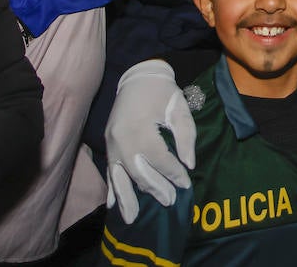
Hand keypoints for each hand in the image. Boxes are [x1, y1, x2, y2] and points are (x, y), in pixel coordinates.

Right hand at [105, 60, 196, 223]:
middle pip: (139, 172)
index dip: (174, 173)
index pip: (159, 159)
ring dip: (128, 198)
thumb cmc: (162, 92)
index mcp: (140, 128)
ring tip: (134, 219)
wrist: (137, 77)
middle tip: (170, 201)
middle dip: (156, 188)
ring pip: (120, 177)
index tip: (186, 183)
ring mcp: (111, 144)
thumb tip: (189, 164)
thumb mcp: (179, 108)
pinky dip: (111, 189)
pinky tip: (112, 206)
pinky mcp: (107, 145)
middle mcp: (122, 139)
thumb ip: (186, 136)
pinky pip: (109, 171)